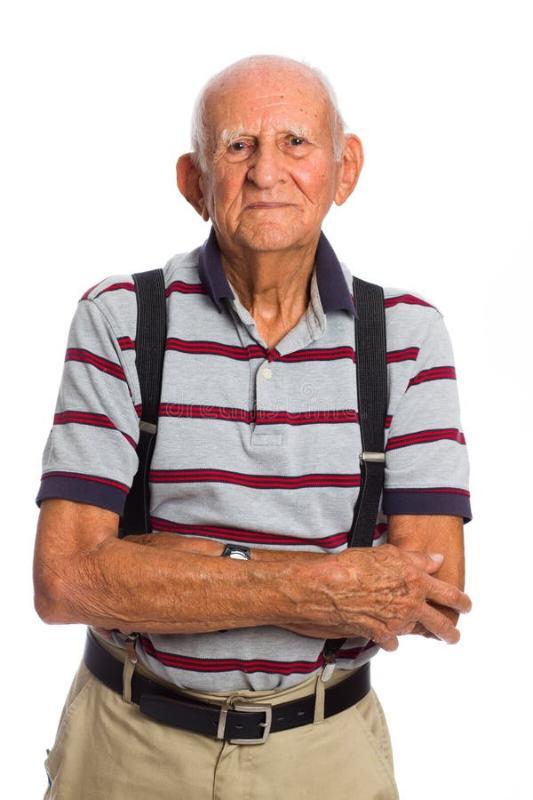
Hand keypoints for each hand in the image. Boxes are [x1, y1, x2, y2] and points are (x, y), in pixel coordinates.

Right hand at [283, 544, 471, 649]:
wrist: (327, 587)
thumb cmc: (353, 566)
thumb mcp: (387, 553)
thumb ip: (416, 558)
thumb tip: (435, 559)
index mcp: (416, 581)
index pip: (449, 594)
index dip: (462, 601)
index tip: (466, 605)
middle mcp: (410, 604)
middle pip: (440, 624)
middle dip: (450, 632)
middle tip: (453, 636)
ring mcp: (396, 622)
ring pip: (415, 631)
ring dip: (417, 630)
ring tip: (417, 630)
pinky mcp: (380, 635)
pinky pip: (392, 641)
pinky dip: (390, 638)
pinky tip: (386, 633)